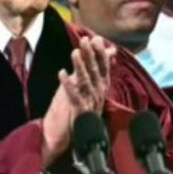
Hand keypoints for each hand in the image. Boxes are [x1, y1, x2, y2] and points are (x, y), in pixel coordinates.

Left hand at [40, 37, 115, 167]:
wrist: (77, 134)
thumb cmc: (83, 106)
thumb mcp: (91, 83)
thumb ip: (98, 66)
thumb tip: (110, 49)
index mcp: (101, 85)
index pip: (103, 65)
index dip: (99, 52)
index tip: (95, 38)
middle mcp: (98, 92)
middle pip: (95, 70)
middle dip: (90, 54)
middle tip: (85, 40)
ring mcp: (90, 101)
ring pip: (86, 81)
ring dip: (80, 66)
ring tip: (74, 53)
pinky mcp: (80, 110)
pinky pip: (74, 95)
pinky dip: (68, 84)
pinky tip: (62, 73)